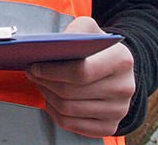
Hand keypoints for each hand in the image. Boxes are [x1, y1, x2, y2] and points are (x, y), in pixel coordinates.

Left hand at [26, 16, 135, 136]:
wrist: (118, 69)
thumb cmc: (98, 48)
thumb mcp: (89, 29)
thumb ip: (73, 31)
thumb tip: (51, 46)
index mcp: (121, 60)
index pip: (80, 72)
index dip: (52, 71)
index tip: (35, 66)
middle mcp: (124, 87)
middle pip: (71, 93)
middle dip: (45, 83)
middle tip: (33, 74)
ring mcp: (119, 110)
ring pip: (69, 110)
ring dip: (48, 97)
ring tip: (41, 84)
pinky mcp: (110, 126)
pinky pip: (72, 125)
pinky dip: (56, 113)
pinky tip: (52, 100)